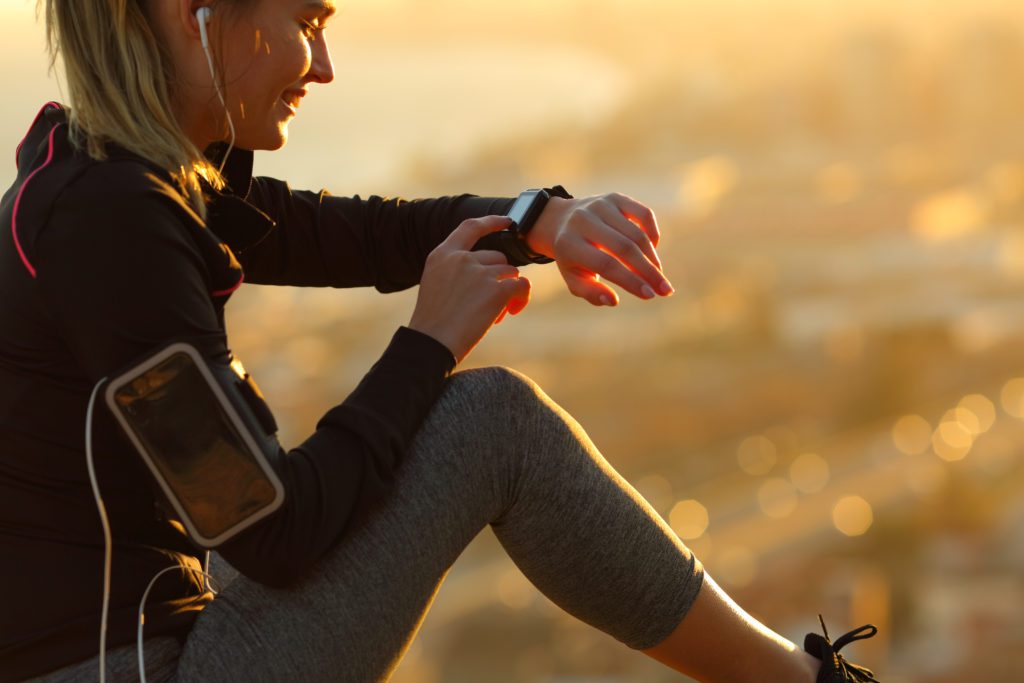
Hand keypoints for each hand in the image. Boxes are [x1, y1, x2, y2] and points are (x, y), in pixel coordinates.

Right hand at [408, 215, 530, 364]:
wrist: (431, 344)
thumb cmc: (433, 323)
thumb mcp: (436, 285)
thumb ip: (457, 271)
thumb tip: (494, 272)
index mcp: (442, 255)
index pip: (470, 227)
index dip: (491, 222)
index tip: (506, 221)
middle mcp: (461, 258)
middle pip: (497, 257)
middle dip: (498, 278)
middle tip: (489, 305)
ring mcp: (480, 272)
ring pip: (510, 272)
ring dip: (507, 292)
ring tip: (493, 315)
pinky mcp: (496, 289)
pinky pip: (520, 285)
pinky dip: (521, 298)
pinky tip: (510, 312)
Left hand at [525, 193, 671, 306]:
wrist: (562, 221)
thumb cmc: (572, 258)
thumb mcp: (574, 278)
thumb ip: (591, 293)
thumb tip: (614, 301)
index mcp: (569, 243)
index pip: (606, 264)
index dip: (630, 280)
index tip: (649, 295)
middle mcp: (583, 220)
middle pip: (624, 248)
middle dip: (648, 271)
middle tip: (665, 290)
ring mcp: (600, 205)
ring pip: (636, 233)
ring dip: (652, 258)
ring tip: (658, 276)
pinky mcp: (615, 197)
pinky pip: (644, 214)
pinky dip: (653, 234)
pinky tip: (652, 251)